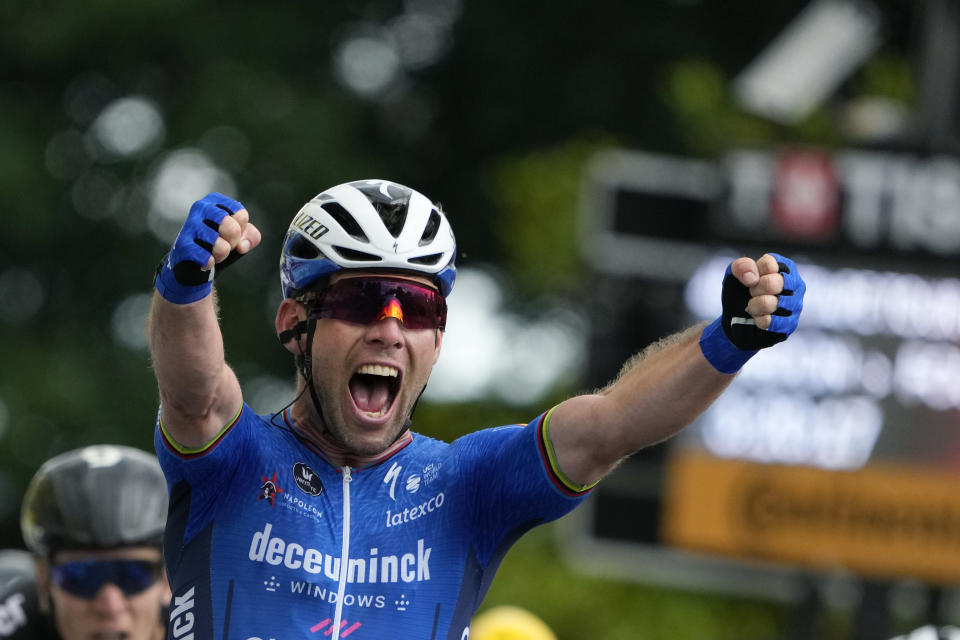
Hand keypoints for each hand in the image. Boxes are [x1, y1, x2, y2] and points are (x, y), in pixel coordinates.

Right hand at [154, 193, 261, 303]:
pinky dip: (210, 263)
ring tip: (213, 252)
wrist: (192, 261)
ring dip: (222, 255)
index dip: (241, 230)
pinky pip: (207, 258)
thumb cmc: (219, 242)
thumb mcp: (240, 236)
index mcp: (215, 201)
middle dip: (233, 242)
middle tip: (225, 244)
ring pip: (221, 246)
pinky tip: (204, 260)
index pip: (241, 215)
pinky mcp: (182, 244)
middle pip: (232, 228)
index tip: (231, 232)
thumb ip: (252, 236)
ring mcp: (190, 225)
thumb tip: (241, 246)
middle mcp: (200, 207)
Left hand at [699, 252, 804, 372]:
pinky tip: (758, 322)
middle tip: (750, 296)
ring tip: (751, 309)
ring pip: (779, 303)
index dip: (755, 272)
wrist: (733, 325)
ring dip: (759, 306)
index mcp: (783, 268)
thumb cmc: (735, 296)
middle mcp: (795, 286)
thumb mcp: (731, 276)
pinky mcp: (790, 326)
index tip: (748, 281)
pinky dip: (763, 322)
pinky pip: (779, 323)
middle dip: (757, 289)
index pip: (772, 264)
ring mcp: (795, 307)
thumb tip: (752, 276)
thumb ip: (740, 266)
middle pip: (777, 282)